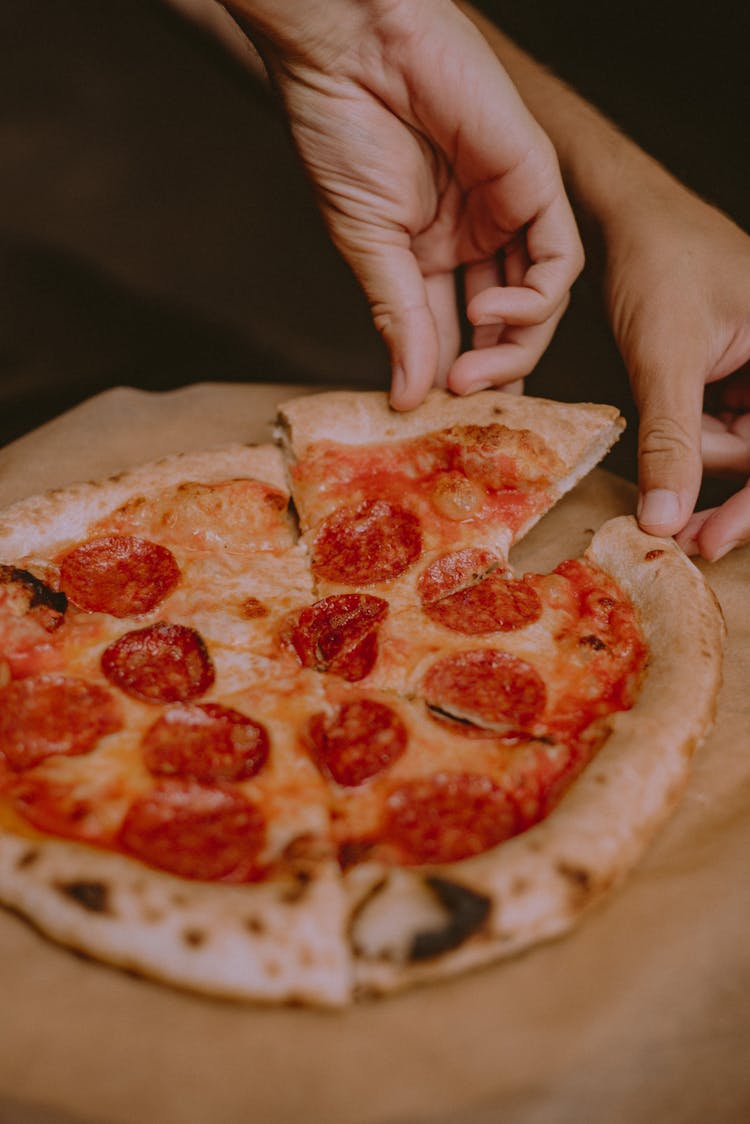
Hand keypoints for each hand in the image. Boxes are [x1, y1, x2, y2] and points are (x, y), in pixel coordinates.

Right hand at [226, 0, 582, 408]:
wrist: (350, 49)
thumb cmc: (341, 132)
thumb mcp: (366, 245)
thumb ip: (396, 318)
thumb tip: (405, 395)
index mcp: (426, 249)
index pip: (447, 328)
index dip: (445, 373)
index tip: (434, 415)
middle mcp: (472, 234)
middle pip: (499, 322)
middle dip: (487, 366)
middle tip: (463, 396)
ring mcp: (505, 210)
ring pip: (537, 300)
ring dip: (513, 345)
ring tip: (474, 369)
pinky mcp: (535, 181)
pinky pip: (558, 259)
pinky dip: (536, 296)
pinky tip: (494, 309)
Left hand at [601, 169, 749, 559]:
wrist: (629, 219)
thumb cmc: (658, 262)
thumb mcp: (665, 358)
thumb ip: (670, 441)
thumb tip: (664, 520)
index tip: (709, 541)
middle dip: (710, 468)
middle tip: (667, 510)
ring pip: (738, 447)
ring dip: (693, 449)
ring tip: (657, 404)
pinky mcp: (741, 377)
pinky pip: (722, 428)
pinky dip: (690, 437)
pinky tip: (667, 426)